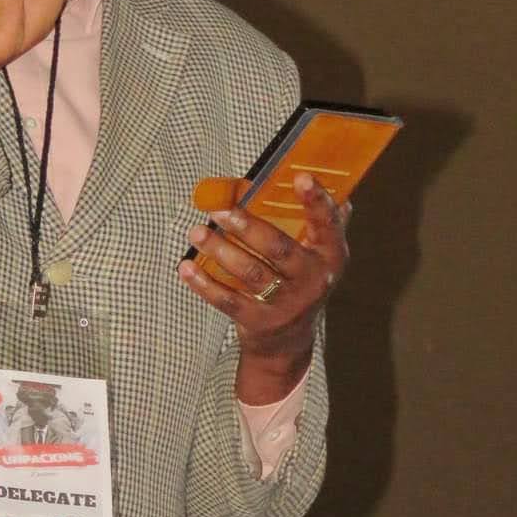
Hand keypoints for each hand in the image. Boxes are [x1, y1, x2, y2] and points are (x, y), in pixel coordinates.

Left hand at [178, 172, 350, 402]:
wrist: (289, 341)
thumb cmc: (298, 280)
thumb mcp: (315, 252)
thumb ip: (314, 219)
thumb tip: (308, 175)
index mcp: (330, 255)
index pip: (327, 224)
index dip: (316, 201)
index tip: (300, 176)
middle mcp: (312, 280)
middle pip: (278, 249)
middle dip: (247, 226)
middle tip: (218, 209)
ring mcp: (286, 304)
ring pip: (250, 273)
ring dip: (220, 250)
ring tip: (196, 232)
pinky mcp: (259, 322)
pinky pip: (228, 300)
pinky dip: (204, 283)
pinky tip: (186, 267)